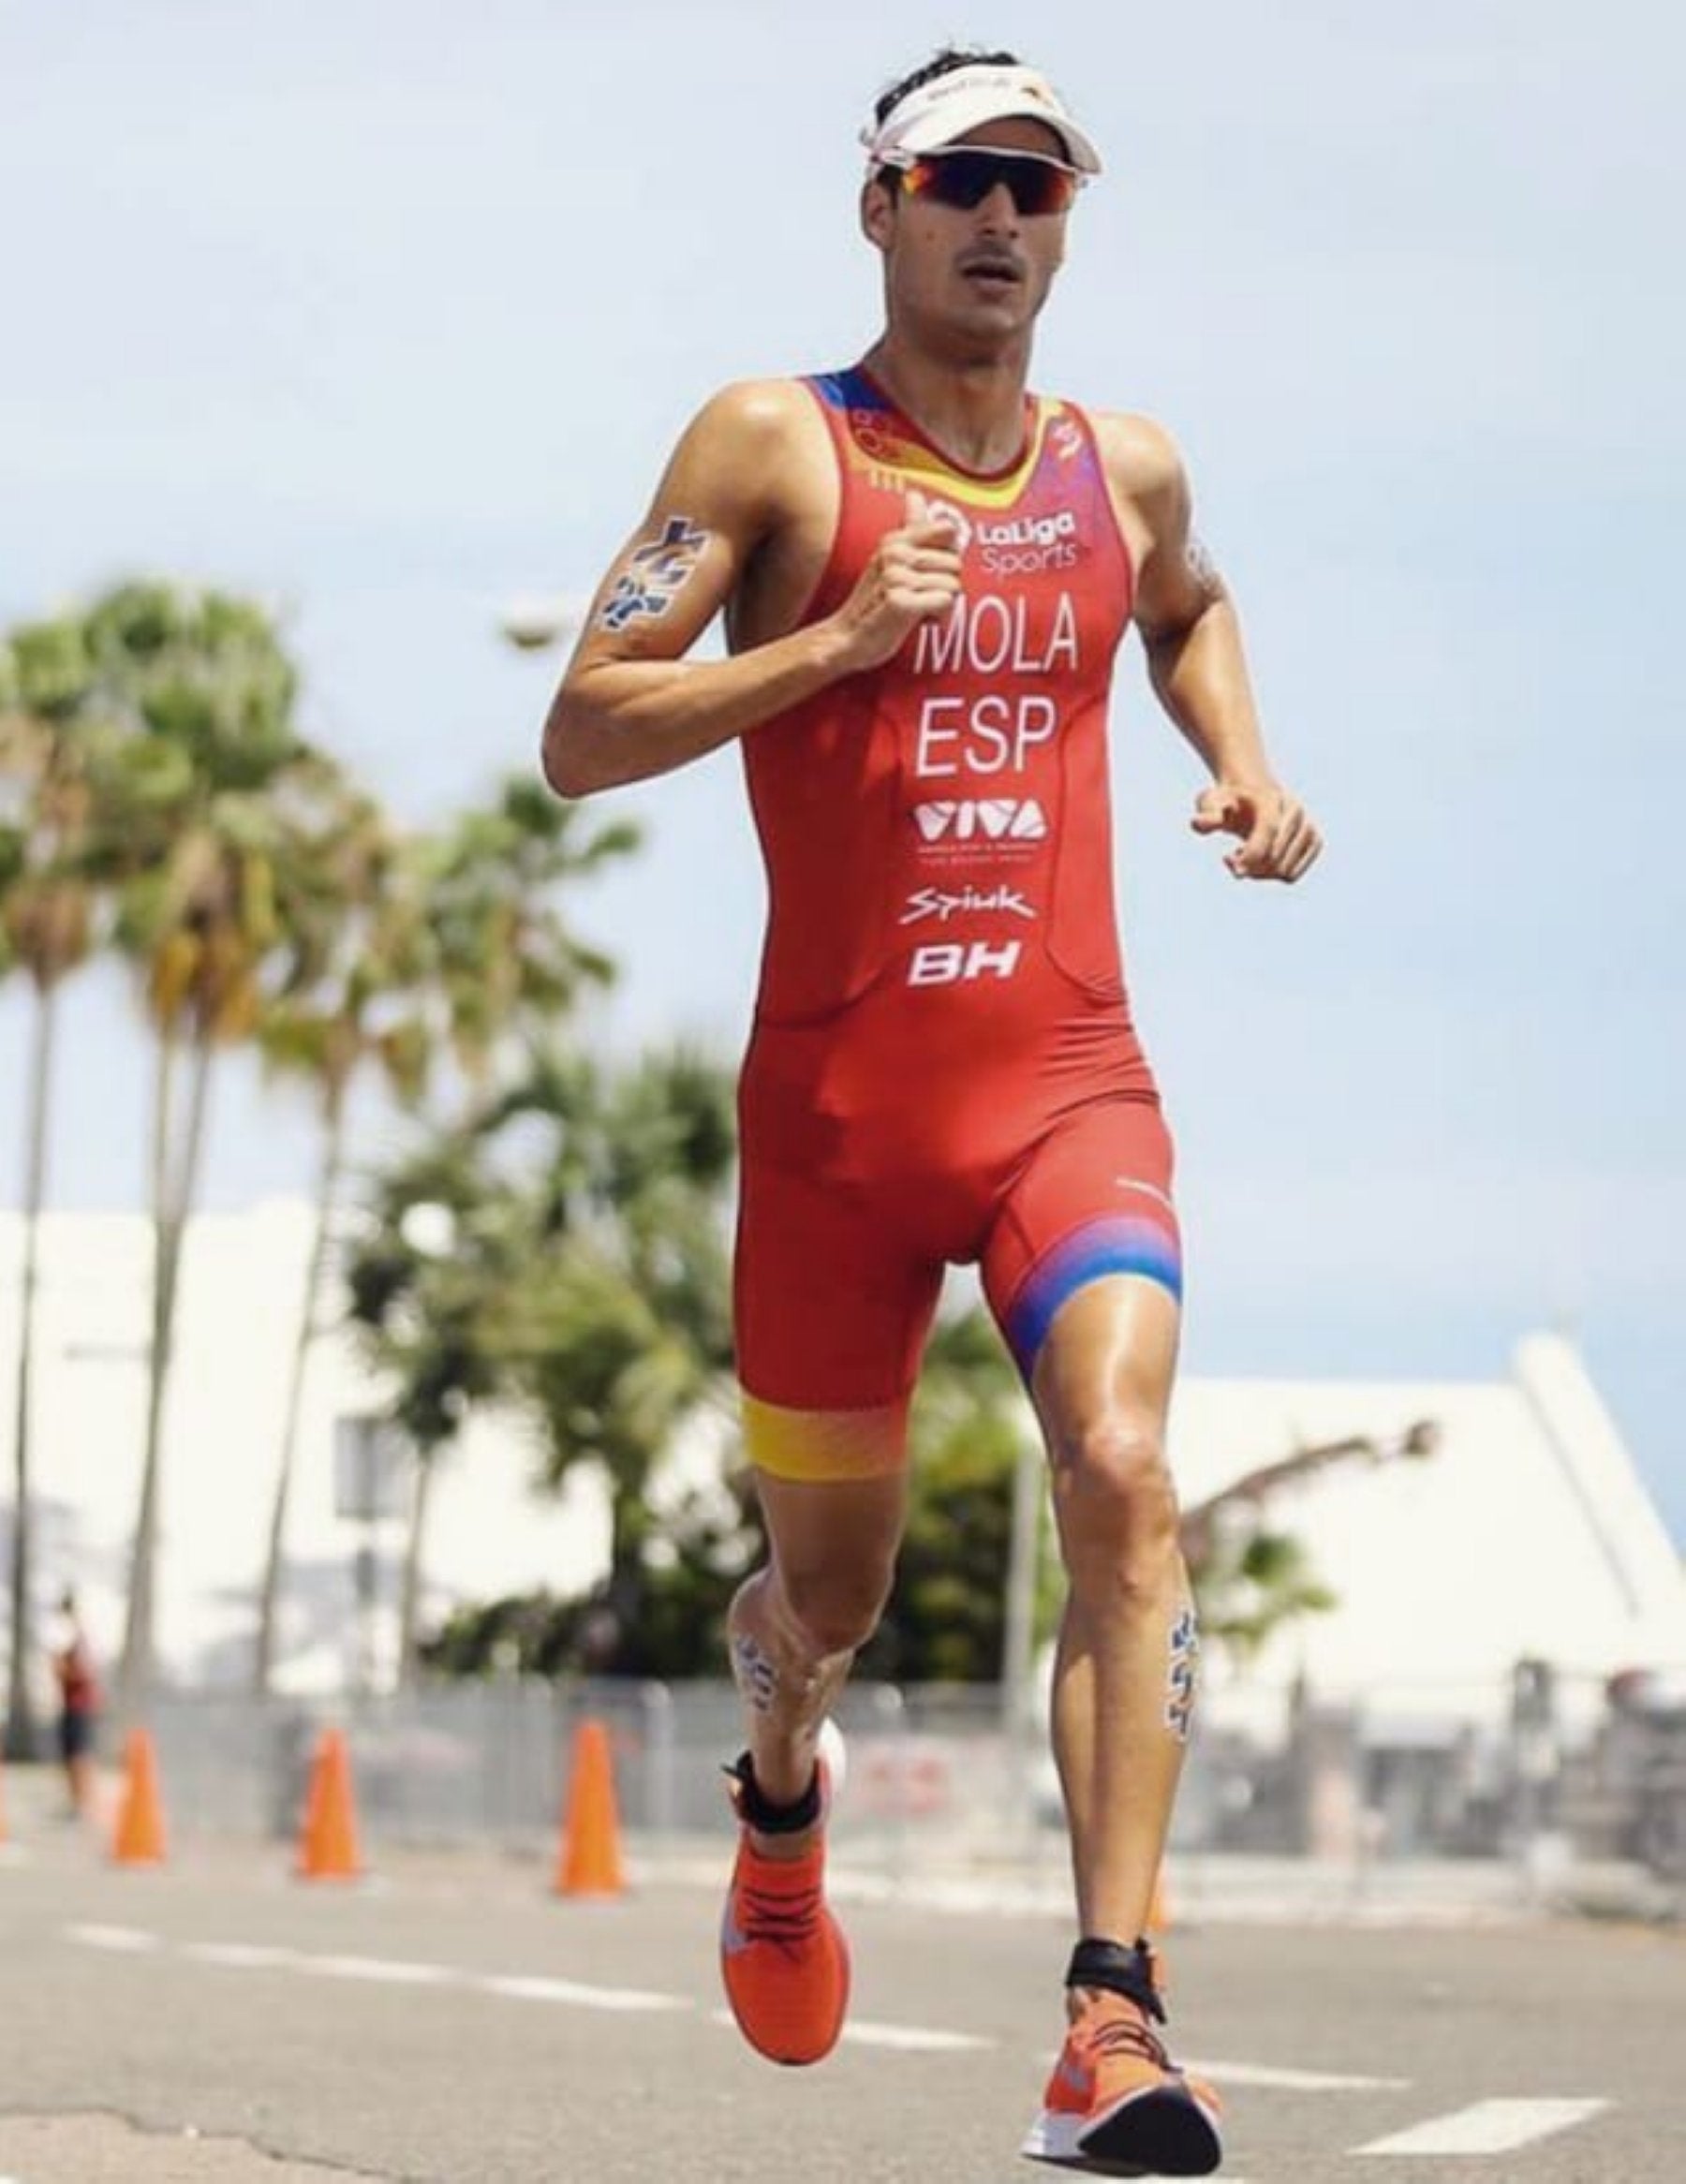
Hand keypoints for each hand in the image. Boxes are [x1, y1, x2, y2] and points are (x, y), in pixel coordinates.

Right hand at [832, 489, 964, 670]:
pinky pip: (945, 603)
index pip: (947, 530)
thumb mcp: (889, 559)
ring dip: (942, 603)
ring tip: (918, 609)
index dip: (947, 555)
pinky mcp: (900, 603)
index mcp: (895, 540)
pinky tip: (917, 621)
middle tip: (921, 597)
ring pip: (953, 585)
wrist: (847, 638)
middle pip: (956, 563)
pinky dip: (938, 616)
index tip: (929, 571)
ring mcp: (896, 578)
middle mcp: (895, 554)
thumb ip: (911, 528)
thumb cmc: (874, 602)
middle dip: (946, 585)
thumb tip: (915, 494)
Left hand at [1191, 779, 1321, 881]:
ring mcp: (1308, 826)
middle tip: (1230, 858)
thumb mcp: (1210, 802)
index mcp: (1272, 799)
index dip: (1251, 853)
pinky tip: (1259, 861)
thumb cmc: (1228, 800)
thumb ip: (1206, 814)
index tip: (1230, 866)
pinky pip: (1292, 875)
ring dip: (1259, 872)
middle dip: (1250, 866)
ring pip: (1285, 870)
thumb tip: (1197, 823)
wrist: (1252, 795)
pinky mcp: (1314, 842)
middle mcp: (1295, 811)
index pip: (1268, 830)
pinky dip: (1272, 876)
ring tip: (1244, 854)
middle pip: (1276, 856)